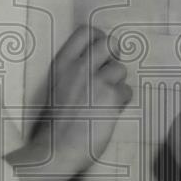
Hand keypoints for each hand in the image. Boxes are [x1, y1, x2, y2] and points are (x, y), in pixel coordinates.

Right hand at [9, 26, 130, 180]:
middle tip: (110, 71)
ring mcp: (96, 80)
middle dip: (114, 55)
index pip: (86, 31)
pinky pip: (126, 91)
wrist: (55, 149)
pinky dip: (122, 101)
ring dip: (117, 83)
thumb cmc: (54, 123)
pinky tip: (110, 112)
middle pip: (110, 42)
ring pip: (121, 69)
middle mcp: (79, 67)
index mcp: (62, 63)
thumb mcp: (55, 87)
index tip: (100, 49)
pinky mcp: (111, 97)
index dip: (98, 38)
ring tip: (106, 100)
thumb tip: (97, 62)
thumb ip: (72, 71)